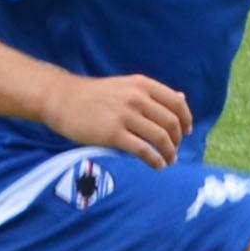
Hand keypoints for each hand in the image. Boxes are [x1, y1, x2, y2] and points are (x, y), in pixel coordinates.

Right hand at [44, 71, 191, 167]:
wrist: (62, 99)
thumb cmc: (94, 95)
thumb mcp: (126, 85)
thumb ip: (153, 94)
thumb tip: (182, 99)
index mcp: (142, 84)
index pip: (176, 103)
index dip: (186, 120)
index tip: (187, 132)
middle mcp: (136, 98)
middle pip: (170, 122)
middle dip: (177, 140)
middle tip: (174, 150)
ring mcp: (124, 116)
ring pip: (159, 138)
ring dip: (169, 153)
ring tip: (168, 161)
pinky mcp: (112, 134)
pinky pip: (142, 150)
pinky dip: (155, 160)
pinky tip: (157, 166)